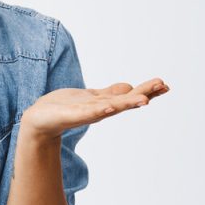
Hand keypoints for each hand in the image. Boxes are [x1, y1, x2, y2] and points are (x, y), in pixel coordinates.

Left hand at [22, 78, 169, 141]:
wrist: (40, 120)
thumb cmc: (65, 108)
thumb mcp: (93, 97)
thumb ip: (110, 94)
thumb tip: (129, 87)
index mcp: (105, 103)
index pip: (130, 95)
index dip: (147, 90)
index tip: (164, 85)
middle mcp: (100, 109)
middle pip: (126, 100)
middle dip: (144, 94)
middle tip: (163, 86)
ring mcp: (88, 112)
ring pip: (112, 106)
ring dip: (127, 103)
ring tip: (144, 100)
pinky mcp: (73, 115)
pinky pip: (89, 112)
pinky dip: (100, 109)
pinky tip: (109, 106)